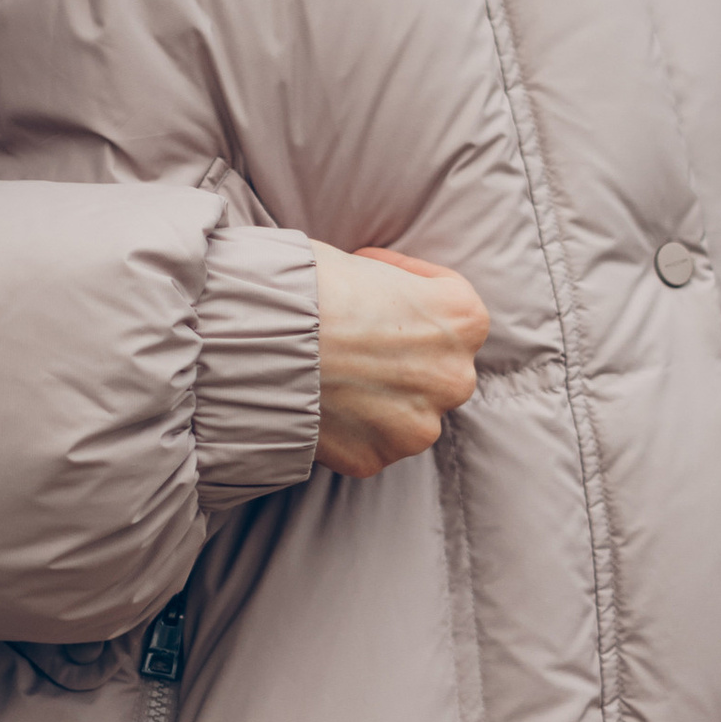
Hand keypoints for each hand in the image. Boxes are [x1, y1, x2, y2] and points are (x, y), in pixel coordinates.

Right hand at [310, 242, 488, 477]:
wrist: (260, 340)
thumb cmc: (310, 285)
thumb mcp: (359, 263)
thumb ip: (387, 284)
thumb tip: (375, 298)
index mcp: (460, 318)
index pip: (447, 295)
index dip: (407, 281)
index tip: (373, 275)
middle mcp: (453, 377)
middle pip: (433, 362)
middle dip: (398, 346)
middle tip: (352, 327)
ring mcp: (417, 426)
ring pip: (404, 408)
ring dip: (377, 390)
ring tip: (330, 364)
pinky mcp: (375, 458)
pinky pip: (367, 438)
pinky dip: (348, 422)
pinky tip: (316, 394)